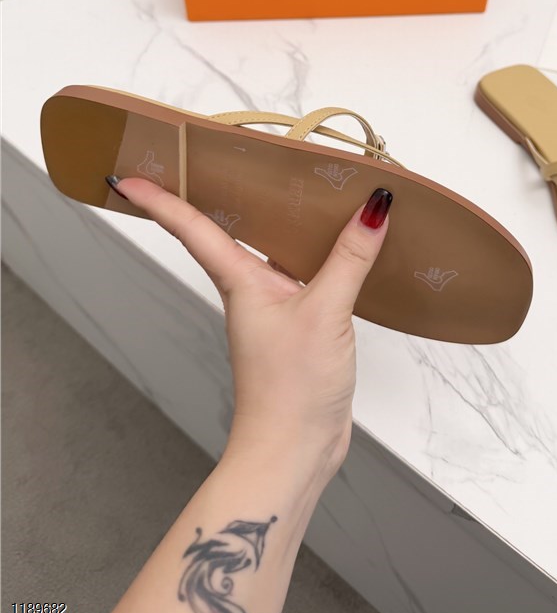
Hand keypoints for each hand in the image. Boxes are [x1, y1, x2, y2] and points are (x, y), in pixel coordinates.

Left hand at [107, 178, 391, 481]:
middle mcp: (250, 292)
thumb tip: (374, 207)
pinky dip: (314, 254)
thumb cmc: (291, 390)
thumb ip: (349, 257)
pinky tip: (339, 247)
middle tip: (203, 161)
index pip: (192, 228)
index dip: (160, 200)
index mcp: (241, 282)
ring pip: (268, 253)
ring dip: (271, 222)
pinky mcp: (298, 328)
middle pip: (224, 234)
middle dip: (212, 199)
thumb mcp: (324, 312)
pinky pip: (302, 276)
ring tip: (282, 187)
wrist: (294, 451)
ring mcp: (273, 311)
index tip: (127, 175)